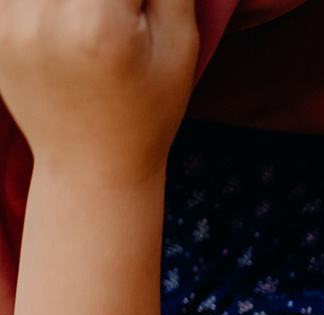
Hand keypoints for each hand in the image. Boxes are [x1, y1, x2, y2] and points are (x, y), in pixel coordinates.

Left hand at [0, 0, 197, 181]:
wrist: (93, 162)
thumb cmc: (149, 105)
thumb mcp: (180, 44)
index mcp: (100, 26)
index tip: (134, 0)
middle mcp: (44, 20)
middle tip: (111, 8)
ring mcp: (9, 24)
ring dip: (79, 2)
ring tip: (93, 14)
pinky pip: (15, 0)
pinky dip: (42, 8)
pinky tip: (62, 19)